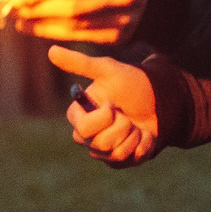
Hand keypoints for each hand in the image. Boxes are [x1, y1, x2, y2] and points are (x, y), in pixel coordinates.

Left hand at [7, 0, 145, 44]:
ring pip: (74, 27)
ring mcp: (125, 19)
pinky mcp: (119, 37)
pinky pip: (80, 38)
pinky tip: (39, 29)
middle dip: (37, 10)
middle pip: (71, 8)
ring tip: (21, 22)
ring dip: (42, 26)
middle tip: (13, 11)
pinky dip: (56, 34)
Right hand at [51, 47, 158, 166]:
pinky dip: (143, 145)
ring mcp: (102, 150)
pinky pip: (129, 160)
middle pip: (100, 144)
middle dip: (122, 126)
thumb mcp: (106, 70)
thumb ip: (79, 63)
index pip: (84, 128)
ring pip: (115, 154)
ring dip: (134, 135)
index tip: (113, 103)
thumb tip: (51, 50)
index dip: (104, 117)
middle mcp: (85, 135)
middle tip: (127, 114)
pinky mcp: (119, 161)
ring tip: (136, 124)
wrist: (159, 99)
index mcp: (78, 116)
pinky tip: (145, 134)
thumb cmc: (130, 82)